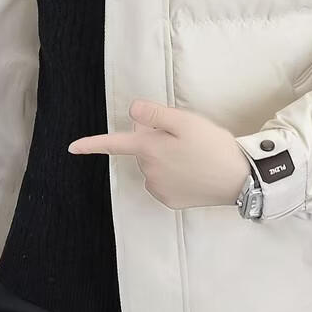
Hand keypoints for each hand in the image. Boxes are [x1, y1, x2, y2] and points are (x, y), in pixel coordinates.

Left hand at [67, 98, 250, 209]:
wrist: (240, 179)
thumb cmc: (213, 146)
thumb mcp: (185, 122)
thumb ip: (154, 115)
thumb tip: (131, 111)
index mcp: (149, 149)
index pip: (114, 144)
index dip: (91, 145)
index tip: (72, 148)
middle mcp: (149, 171)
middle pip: (143, 149)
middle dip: (156, 139)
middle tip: (185, 136)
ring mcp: (159, 188)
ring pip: (154, 165)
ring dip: (167, 157)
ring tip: (194, 154)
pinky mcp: (171, 200)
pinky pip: (164, 182)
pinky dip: (174, 174)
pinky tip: (194, 171)